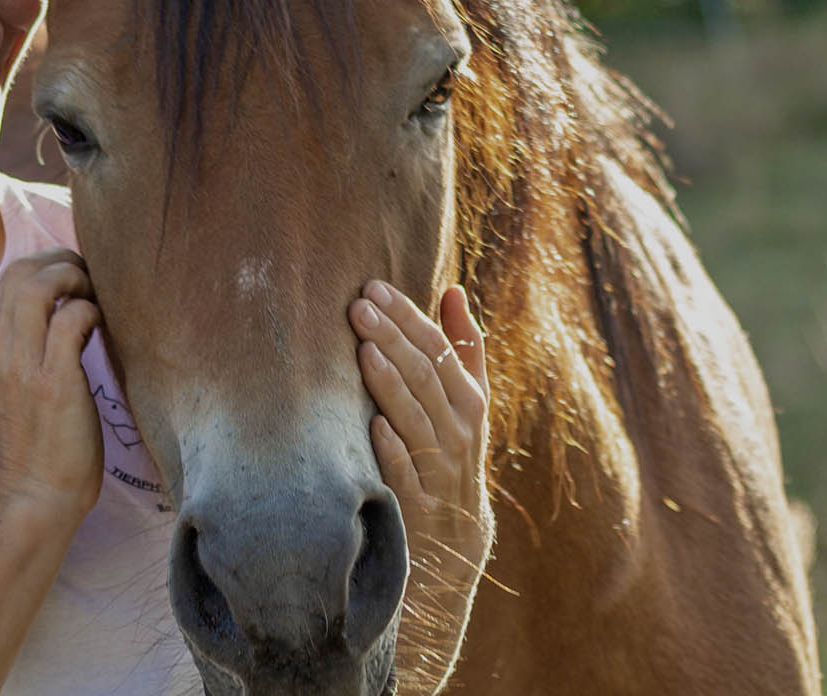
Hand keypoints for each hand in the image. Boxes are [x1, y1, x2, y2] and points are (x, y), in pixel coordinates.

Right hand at [0, 248, 104, 522]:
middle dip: (63, 262)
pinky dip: (90, 310)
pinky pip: (70, 319)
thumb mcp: (19, 383)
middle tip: (93, 279)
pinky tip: (102, 325)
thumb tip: (69, 307)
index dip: (48, 266)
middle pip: (21, 272)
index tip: (77, 279)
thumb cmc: (39, 441)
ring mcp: (20, 365)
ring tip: (97, 297)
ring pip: (39, 286)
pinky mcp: (51, 382)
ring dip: (76, 279)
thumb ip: (30, 344)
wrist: (34, 494)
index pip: (10, 278)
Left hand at [352, 281, 493, 676]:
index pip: (440, 348)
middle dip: (393, 338)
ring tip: (363, 350)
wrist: (456, 540)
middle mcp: (460, 431)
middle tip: (357, 306)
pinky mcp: (419, 505)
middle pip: (428, 376)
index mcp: (469, 400)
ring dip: (391, 385)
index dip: (409, 316)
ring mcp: (441, 469)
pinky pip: (407, 473)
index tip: (374, 287)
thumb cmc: (453, 452)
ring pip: (417, 419)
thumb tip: (452, 289)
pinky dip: (392, 449)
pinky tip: (373, 425)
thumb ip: (463, 347)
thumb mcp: (466, 402)